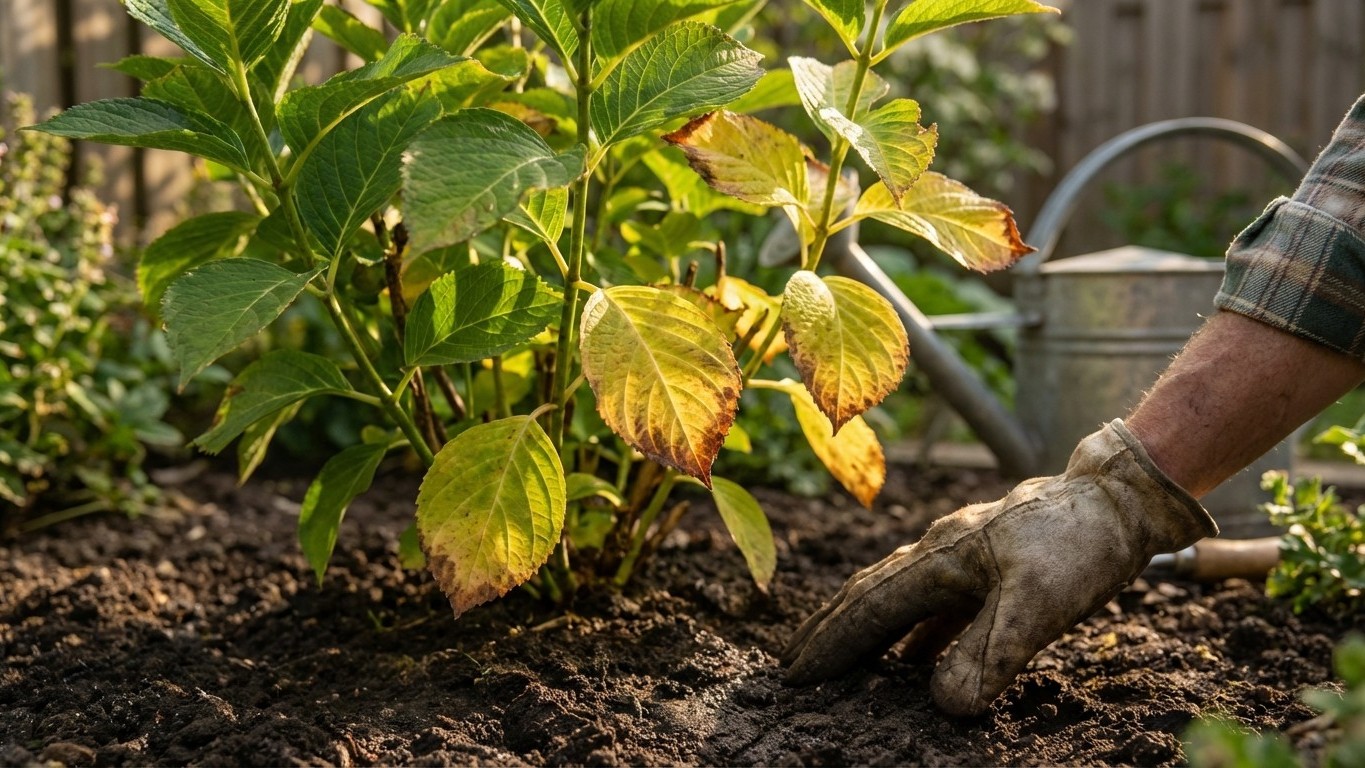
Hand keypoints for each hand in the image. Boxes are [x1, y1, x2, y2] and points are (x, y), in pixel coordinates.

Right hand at [780, 419, 1217, 715]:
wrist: (1120, 499)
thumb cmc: (1079, 544)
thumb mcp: (1037, 604)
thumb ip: (989, 653)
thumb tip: (944, 702)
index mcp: (940, 559)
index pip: (870, 608)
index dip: (833, 643)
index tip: (796, 674)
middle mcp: (940, 553)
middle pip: (870, 594)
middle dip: (830, 630)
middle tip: (793, 665)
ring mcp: (965, 557)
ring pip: (899, 596)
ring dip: (865, 628)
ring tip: (839, 660)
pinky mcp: (991, 566)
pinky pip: (934, 603)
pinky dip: (911, 630)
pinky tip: (913, 657)